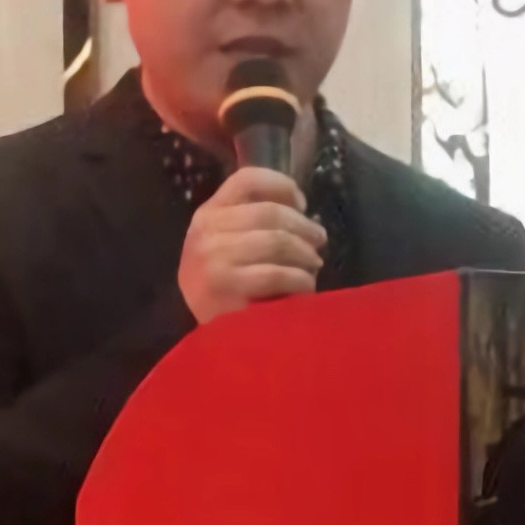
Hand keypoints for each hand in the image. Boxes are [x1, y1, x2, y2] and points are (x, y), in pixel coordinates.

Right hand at [178, 165, 326, 323]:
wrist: (213, 344)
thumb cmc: (230, 292)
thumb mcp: (231, 248)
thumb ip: (253, 222)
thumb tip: (301, 209)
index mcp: (206, 216)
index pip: (246, 180)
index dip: (282, 186)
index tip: (302, 204)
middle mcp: (204, 233)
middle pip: (268, 211)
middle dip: (303, 226)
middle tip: (319, 241)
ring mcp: (212, 260)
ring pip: (277, 241)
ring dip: (305, 254)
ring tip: (313, 266)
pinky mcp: (226, 289)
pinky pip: (277, 273)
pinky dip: (300, 279)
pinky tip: (306, 288)